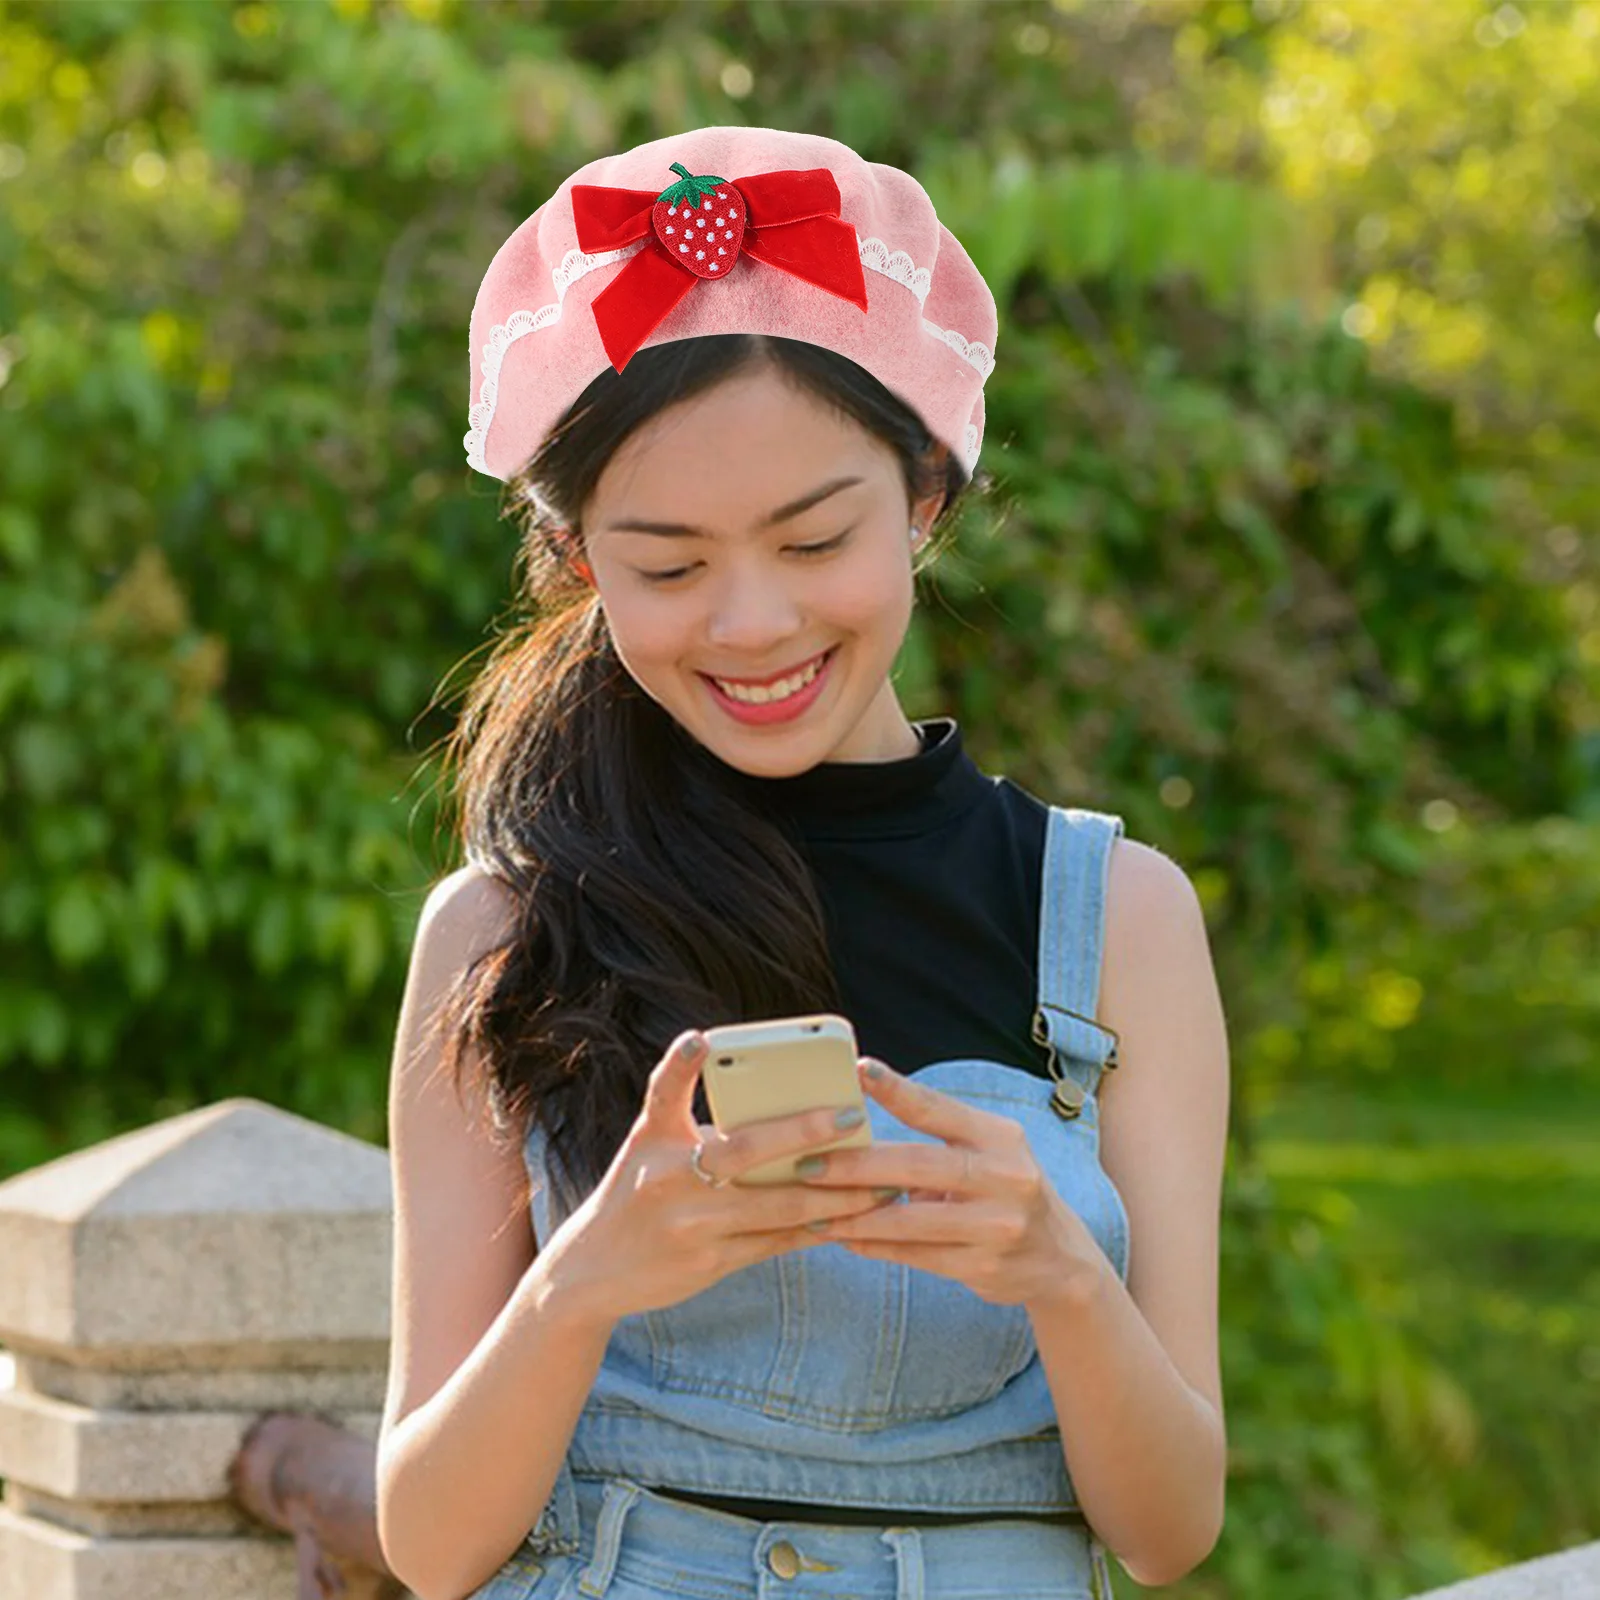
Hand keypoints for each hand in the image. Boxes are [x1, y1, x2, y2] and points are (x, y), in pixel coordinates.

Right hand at [540, 1030, 900, 1322]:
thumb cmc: (635, 1190)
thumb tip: (757, 1082)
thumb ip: (689, 1109)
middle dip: (802, 1133)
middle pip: (743, 1151)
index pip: (664, 1092)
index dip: (680, 1064)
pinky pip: (775, 1243)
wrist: (592, 1272)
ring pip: (775, 1205)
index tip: (701, 1039)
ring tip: (881, 1182)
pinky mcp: (709, 1264)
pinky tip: (852, 1219)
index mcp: (653, 1139)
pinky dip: (814, 1229)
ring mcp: (691, 1226)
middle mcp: (669, 1180)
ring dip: (833, 1194)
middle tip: (850, 1115)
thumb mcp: (646, 1142)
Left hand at [790, 1057, 1104, 1308]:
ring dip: (854, 1217)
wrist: (1059, 1259)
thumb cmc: (1005, 1190)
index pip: (938, 1108)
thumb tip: (861, 1127)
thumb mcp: (989, 1152)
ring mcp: (996, 1225)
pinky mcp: (983, 1266)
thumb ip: (938, 1139)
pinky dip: (874, 1246)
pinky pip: (915, 1256)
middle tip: (809, 1164)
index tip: (856, 1071)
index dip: (895, 1089)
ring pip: (908, 1220)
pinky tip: (844, 1238)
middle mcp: (1004, 1176)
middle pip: (915, 1165)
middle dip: (855, 1166)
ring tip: (813, 1211)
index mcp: (999, 1137)